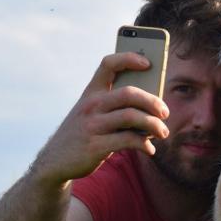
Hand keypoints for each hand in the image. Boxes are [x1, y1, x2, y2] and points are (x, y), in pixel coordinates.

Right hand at [31, 52, 170, 186]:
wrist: (55, 161)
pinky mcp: (95, 146)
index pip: (109, 64)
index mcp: (91, 92)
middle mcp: (91, 105)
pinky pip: (128, 140)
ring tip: (163, 132)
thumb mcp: (93, 113)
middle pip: (129, 93)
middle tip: (165, 112)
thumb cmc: (84, 133)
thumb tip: (154, 106)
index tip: (148, 63)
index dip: (129, 58)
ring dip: (154, 125)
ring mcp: (92, 125)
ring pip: (132, 116)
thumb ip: (116, 106)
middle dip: (153, 101)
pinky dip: (144, 144)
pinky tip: (149, 149)